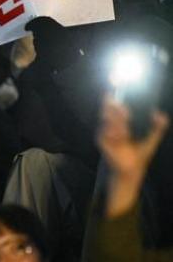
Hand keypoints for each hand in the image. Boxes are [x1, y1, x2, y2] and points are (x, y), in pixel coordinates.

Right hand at [98, 96, 168, 216]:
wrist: (132, 169)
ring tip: (126, 123)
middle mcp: (111, 126)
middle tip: (123, 107)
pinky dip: (114, 132)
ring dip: (117, 119)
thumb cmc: (140, 154)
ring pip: (108, 120)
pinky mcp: (102, 141)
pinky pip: (106, 132)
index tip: (113, 91)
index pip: (115, 107)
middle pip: (109, 110)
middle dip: (115, 106)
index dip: (113, 99)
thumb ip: (158, 127)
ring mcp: (105, 133)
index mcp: (122, 123)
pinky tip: (122, 135)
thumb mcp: (151, 138)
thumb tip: (160, 114)